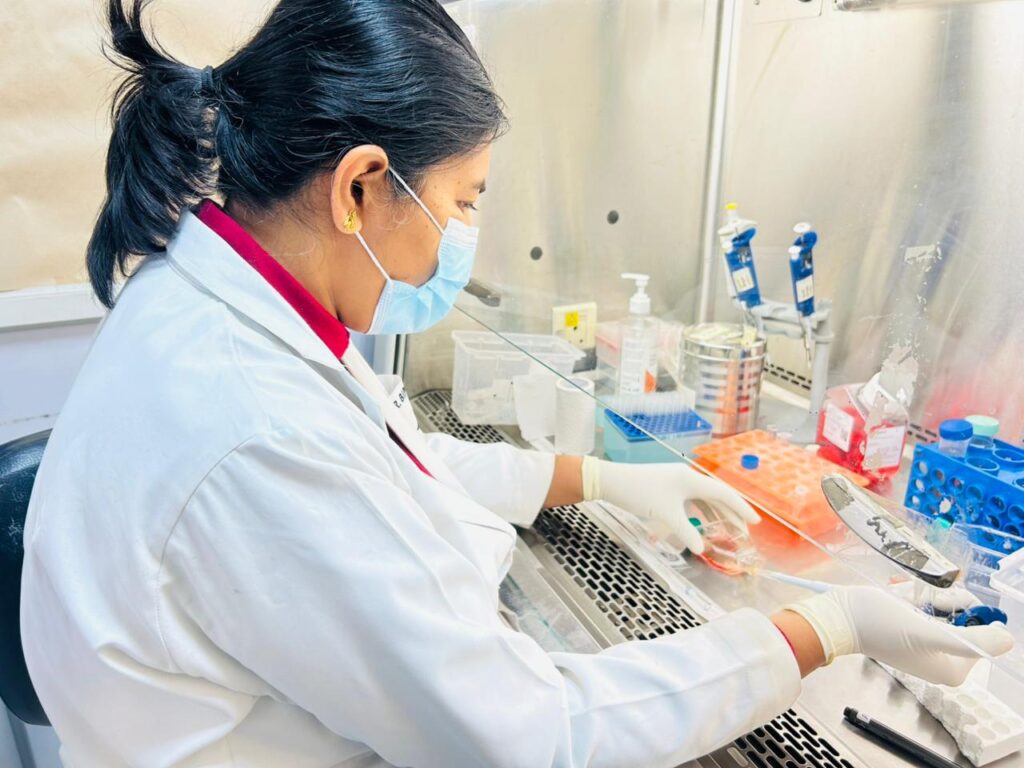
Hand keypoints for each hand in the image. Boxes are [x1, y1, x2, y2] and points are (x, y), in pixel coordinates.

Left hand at [581, 457, 759, 554]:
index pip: (724, 493)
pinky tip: (697, 527)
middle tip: (743, 533)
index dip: (741, 508)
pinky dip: (695, 515)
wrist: (611, 481)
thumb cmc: (639, 493)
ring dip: (714, 515)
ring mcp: (675, 482)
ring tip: (725, 531)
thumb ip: (686, 532)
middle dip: (730, 514)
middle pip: (715, 497)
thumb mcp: (665, 515)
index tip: (756, 522)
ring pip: (702, 500)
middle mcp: (686, 478)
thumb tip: (701, 549)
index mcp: (691, 479)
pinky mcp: (665, 488)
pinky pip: (688, 502)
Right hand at [785, 585, 1012, 685]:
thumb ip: (969, 640)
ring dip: (923, 594)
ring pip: (942, 606)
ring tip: (900, 595)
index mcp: (951, 669)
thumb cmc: (878, 626)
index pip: (981, 632)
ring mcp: (923, 642)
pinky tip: (895, 593)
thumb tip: (1008, 641)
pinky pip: (923, 605)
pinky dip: (912, 595)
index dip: (966, 611)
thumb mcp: (927, 632)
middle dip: (940, 600)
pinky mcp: (907, 628)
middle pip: (962, 617)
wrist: (838, 617)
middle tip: (918, 599)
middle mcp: (940, 658)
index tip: (943, 603)